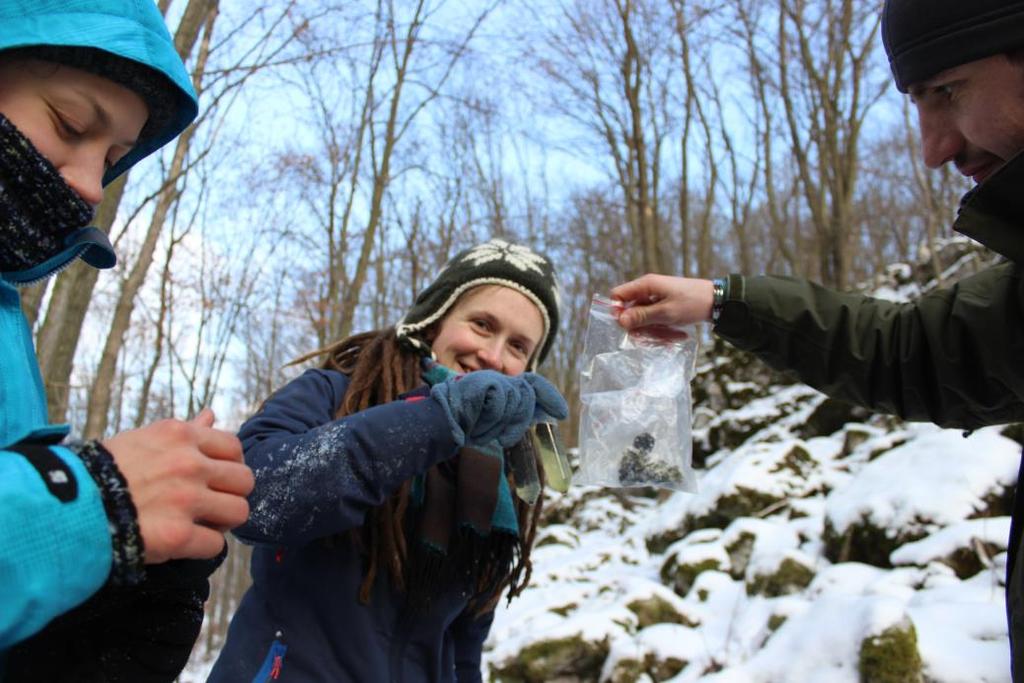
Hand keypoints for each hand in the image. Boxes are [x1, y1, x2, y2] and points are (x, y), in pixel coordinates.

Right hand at [102, 409, 253, 563]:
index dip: (228, 466)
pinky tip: (183, 543)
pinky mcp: (179, 536)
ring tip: (200, 524)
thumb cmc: (103, 472)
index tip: (213, 478)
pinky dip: (202, 547)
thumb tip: (211, 414)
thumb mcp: (143, 440)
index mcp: (180, 437)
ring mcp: (186, 500)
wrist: (66, 508)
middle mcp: (189, 465)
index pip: (234, 448)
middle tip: (209, 504)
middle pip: (244, 481)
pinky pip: (216, 544)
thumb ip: (185, 431)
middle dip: (230, 494)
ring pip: (238, 512)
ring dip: (222, 522)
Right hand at [430, 370, 567, 447]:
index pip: (533, 384)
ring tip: (481, 429)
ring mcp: (493, 380)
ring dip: (500, 424)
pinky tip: (478, 422)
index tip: (562, 412)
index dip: (549, 397)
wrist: (439, 421)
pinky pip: (502, 405)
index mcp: (502, 386)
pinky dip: (492, 419)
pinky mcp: (487, 384)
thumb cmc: (463, 423)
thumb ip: (514, 415)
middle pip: (527, 398)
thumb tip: (541, 415)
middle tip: (503, 437)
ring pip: (516, 403)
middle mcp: (499, 379)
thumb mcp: (494, 420)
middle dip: (517, 421)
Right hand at [611, 274, 714, 330]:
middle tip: (654, 337)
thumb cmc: (692, 303)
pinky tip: (677, 335)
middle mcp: (648, 290)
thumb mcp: (666, 313)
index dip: (618, 310)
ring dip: (654, 331)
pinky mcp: (664, 307)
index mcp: (646, 285)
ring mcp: (656, 299)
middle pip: (631, 311)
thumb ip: (641, 317)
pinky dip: (663, 329)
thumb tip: (619, 321)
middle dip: (640, 327)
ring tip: (671, 338)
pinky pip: (656, 320)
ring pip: (644, 319)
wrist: (718, 301)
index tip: (627, 326)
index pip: (618, 295)